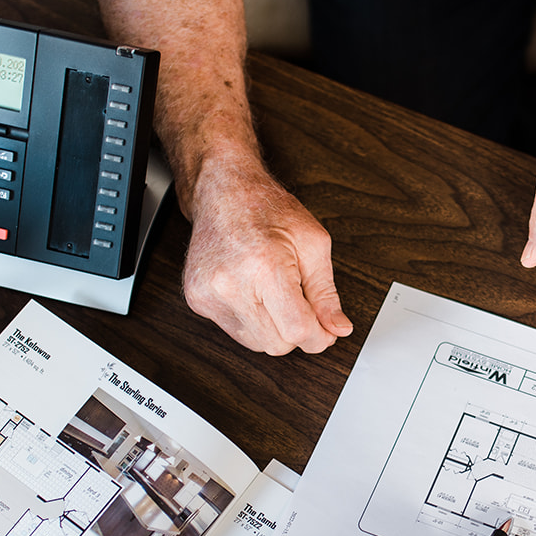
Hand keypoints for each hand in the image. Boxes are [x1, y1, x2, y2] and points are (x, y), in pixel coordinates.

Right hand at [182, 164, 353, 354]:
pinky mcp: (197, 300)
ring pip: (255, 343)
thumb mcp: (313, 243)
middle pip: (276, 344)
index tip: (327, 333)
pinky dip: (252, 321)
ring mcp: (209, 294)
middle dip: (297, 332)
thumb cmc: (266, 209)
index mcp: (265, 267)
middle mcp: (231, 284)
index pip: (296, 331)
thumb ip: (326, 293)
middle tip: (302, 304)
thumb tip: (338, 328)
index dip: (318, 338)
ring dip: (274, 329)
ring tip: (275, 294)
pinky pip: (235, 332)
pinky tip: (254, 293)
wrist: (223, 191)